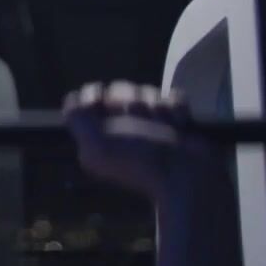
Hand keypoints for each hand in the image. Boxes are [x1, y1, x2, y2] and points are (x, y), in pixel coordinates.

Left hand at [63, 81, 212, 201]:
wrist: (188, 177)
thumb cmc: (141, 161)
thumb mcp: (98, 146)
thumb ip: (76, 118)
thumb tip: (76, 98)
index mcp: (99, 132)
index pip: (89, 94)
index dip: (96, 96)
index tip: (105, 109)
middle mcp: (121, 126)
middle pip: (119, 88)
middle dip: (132, 105)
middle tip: (142, 129)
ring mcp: (149, 122)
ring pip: (148, 91)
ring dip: (156, 110)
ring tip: (164, 133)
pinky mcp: (174, 119)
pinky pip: (172, 96)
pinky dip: (176, 110)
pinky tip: (178, 127)